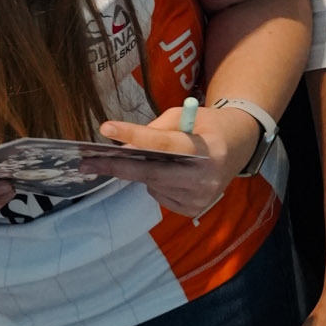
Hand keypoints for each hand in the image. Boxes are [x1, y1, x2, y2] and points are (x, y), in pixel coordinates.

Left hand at [91, 100, 257, 216]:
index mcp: (208, 148)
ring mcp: (201, 197)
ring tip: (152, 158)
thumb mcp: (186, 116)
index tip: (106, 129)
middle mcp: (206, 177)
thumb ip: (156, 130)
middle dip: (116, 166)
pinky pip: (158, 196)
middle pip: (151, 172)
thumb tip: (123, 147)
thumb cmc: (206, 126)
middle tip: (86, 163)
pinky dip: (155, 183)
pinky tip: (169, 173)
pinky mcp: (193, 209)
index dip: (134, 135)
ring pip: (151, 184)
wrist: (239, 147)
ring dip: (142, 171)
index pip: (164, 143)